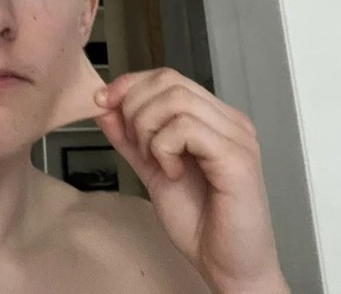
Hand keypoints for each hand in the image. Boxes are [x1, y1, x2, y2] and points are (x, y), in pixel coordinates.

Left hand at [93, 68, 288, 293]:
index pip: (167, 77)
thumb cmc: (198, 220)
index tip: (103, 102)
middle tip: (137, 146)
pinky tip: (172, 173)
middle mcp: (230, 120)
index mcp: (213, 118)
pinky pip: (186, 129)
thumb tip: (102, 105)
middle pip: (169, 81)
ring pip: (175, 100)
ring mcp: (237, 137)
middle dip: (134, 108)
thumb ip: (129, 137)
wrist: (227, 264)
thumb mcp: (151, 169)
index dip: (129, 84)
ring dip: (148, 129)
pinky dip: (165, 148)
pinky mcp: (238, 159)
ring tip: (156, 161)